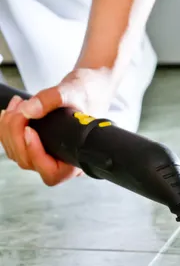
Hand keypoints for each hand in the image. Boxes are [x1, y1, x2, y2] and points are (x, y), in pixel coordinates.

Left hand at [0, 68, 113, 185]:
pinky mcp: (36, 148)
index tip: (30, 131)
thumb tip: (29, 110)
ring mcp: (47, 157)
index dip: (36, 154)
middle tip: (21, 109)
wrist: (85, 93)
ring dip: (9, 129)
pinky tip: (13, 112)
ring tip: (17, 106)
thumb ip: (51, 99)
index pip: (51, 172)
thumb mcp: (72, 93)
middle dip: (16, 134)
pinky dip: (7, 129)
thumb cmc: (85, 97)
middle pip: (28, 162)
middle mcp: (61, 163)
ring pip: (17, 155)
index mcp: (76, 159)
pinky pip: (14, 147)